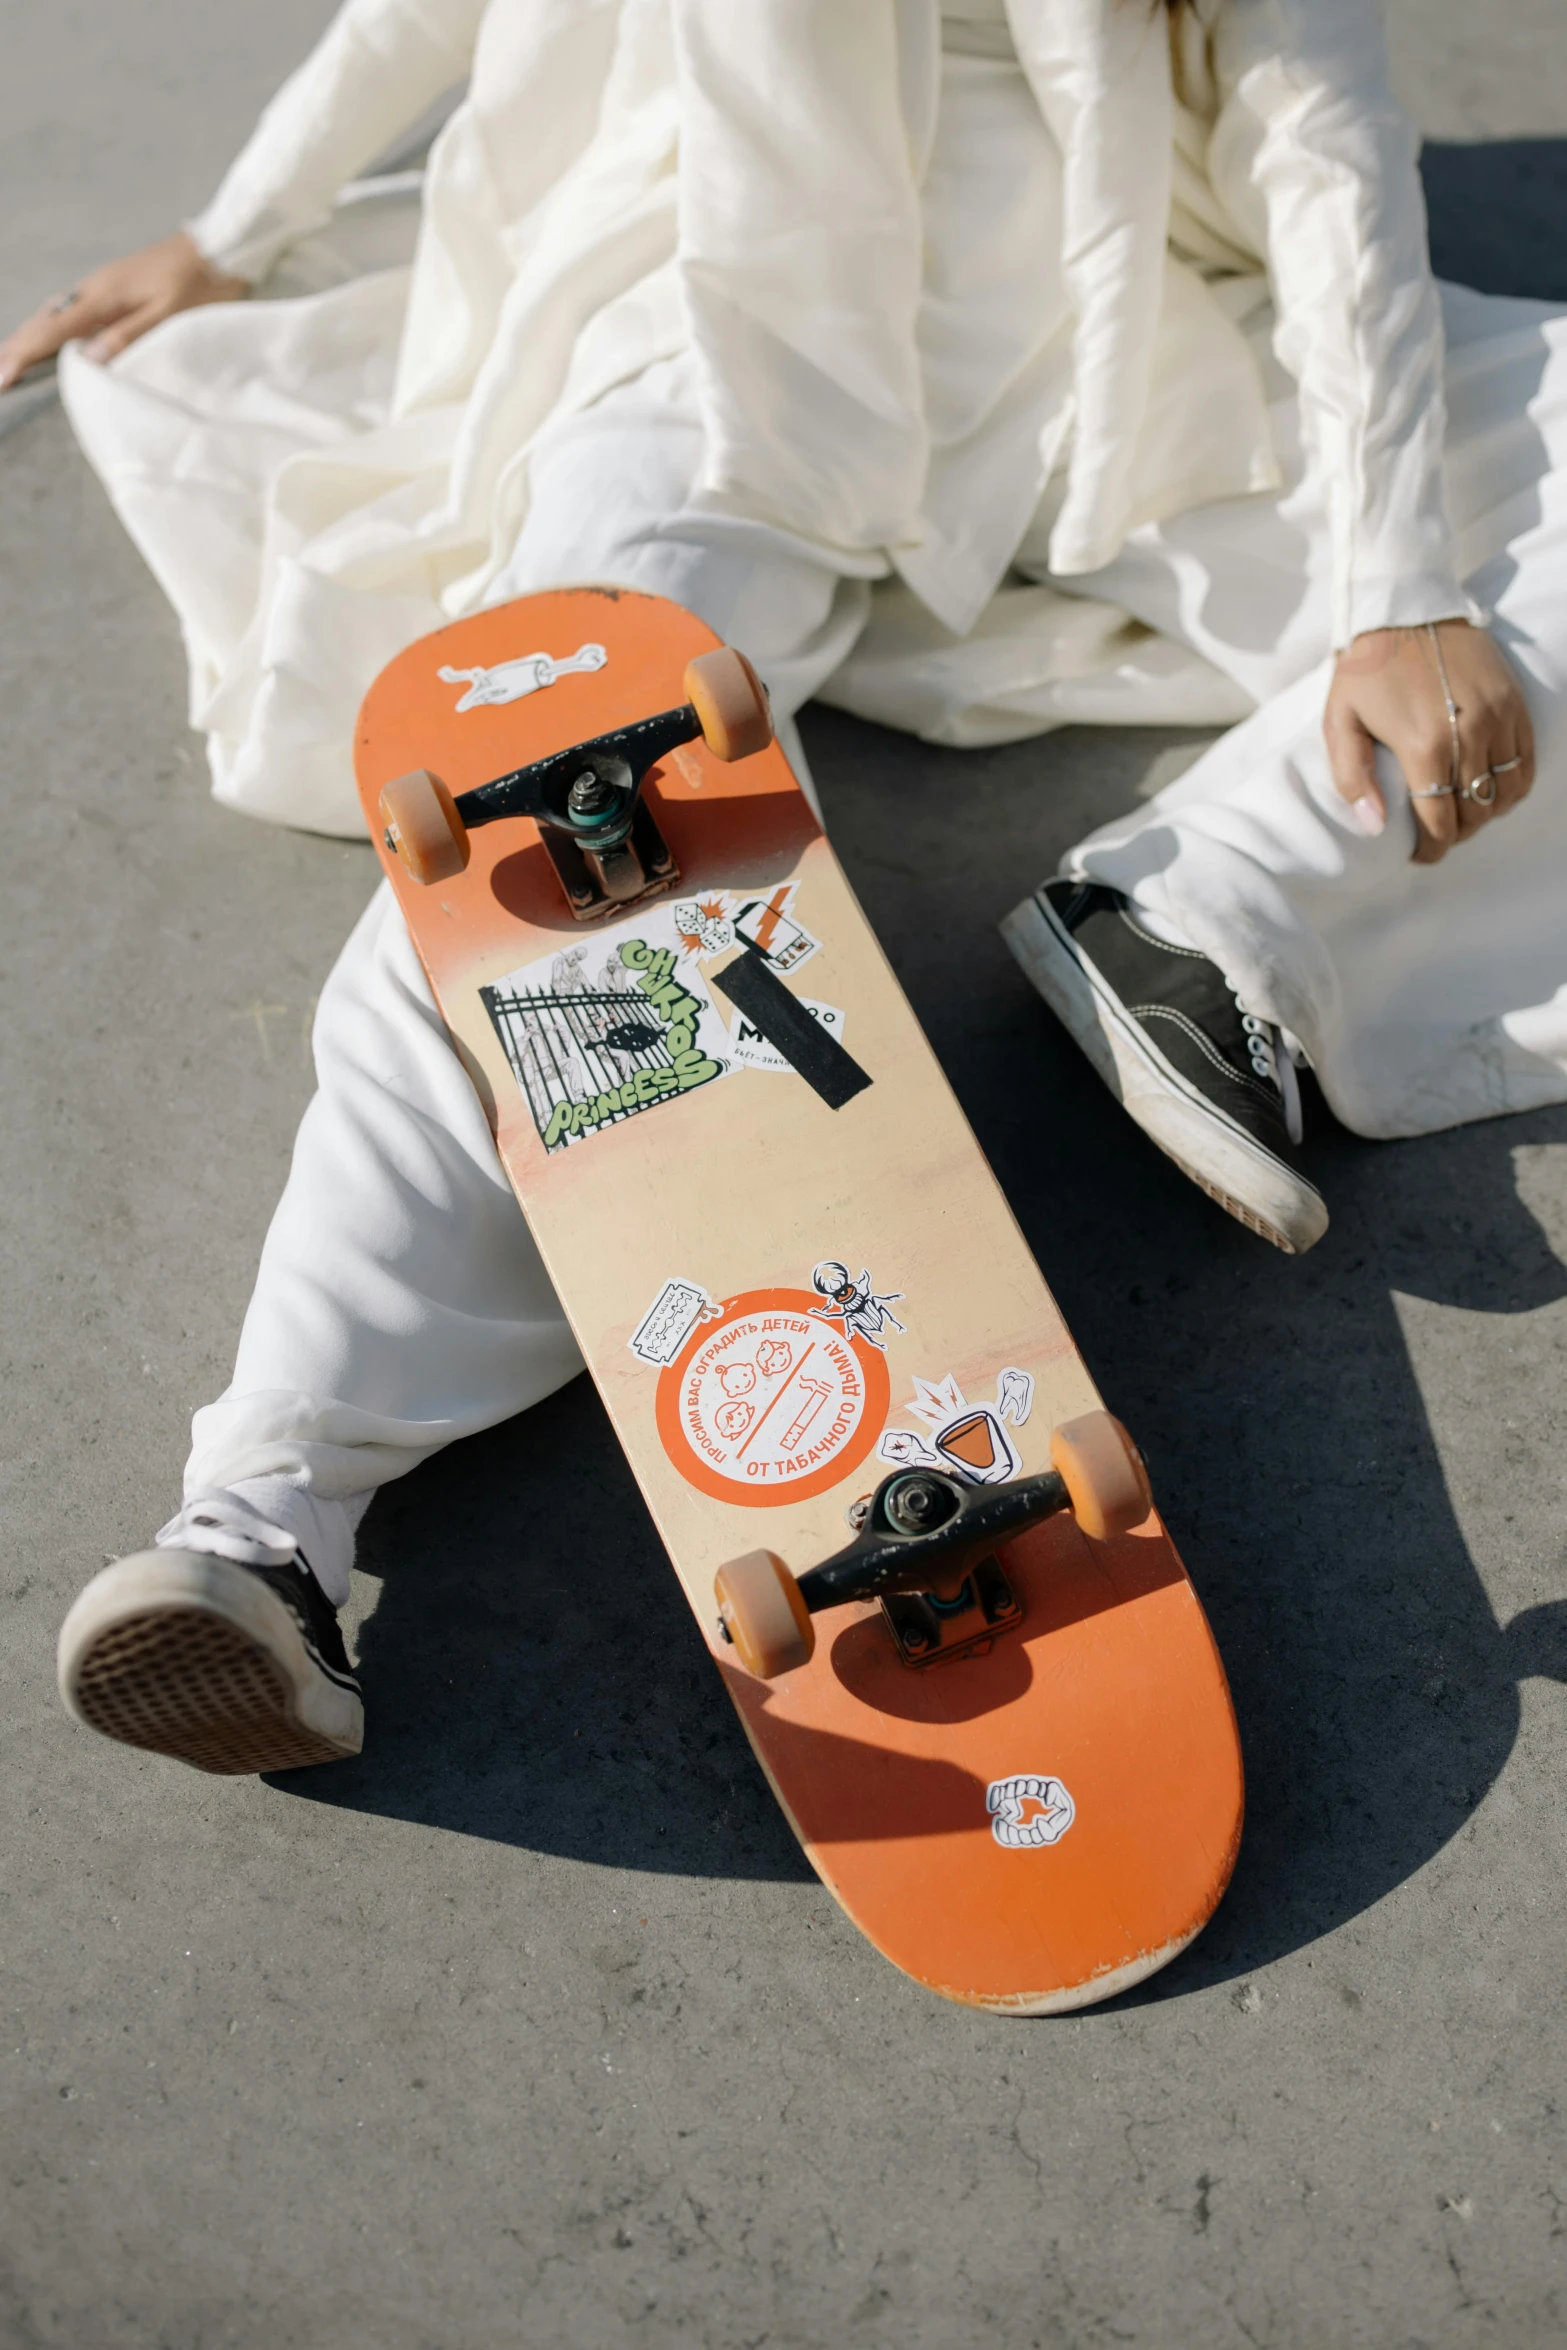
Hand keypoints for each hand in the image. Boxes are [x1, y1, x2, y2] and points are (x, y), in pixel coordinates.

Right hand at [0, 232, 247, 390]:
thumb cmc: (200, 284)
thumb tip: (86, 360)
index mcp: (103, 297)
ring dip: (29, 339)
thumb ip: (127, 337)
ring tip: (9, 361)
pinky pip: (69, 311)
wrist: (217, 249)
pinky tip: (47, 340)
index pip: (53, 332)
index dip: (24, 357)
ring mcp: (99, 286)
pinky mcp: (110, 288)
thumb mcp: (168, 317)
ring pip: (53, 316)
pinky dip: (50, 329)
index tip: (1, 378)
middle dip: (16, 348)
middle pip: (43, 322)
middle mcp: (93, 289)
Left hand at [1325, 620, 1534, 864]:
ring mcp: (1499, 718)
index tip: (1419, 852)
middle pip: (1475, 812)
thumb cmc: (1366, 668)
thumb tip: (1375, 828)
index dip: (1431, 849)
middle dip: (1455, 833)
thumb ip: (1353, 780)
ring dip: (1485, 812)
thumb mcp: (1340, 722)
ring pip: (1506, 793)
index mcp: (1425, 745)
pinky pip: (1526, 763)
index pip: (1441, 822)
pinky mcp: (1515, 703)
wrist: (1406, 609)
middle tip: (1435, 830)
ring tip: (1460, 810)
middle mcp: (1469, 735)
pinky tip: (1487, 785)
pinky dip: (1511, 785)